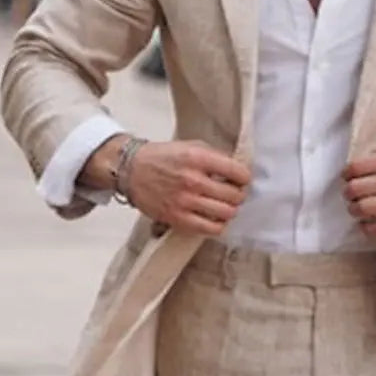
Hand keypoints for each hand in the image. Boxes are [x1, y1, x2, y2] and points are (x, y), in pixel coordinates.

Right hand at [86, 139, 251, 235]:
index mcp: (198, 158)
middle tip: (233, 194)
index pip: (238, 172)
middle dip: (238, 195)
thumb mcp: (190, 146)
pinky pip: (211, 229)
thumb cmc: (162, 158)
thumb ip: (214, 157)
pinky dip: (219, 225)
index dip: (244, 178)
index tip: (241, 180)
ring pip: (226, 214)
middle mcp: (193, 180)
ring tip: (224, 206)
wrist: (131, 170)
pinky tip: (215, 218)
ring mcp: (185, 201)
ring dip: (230, 210)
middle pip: (235, 196)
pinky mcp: (178, 219)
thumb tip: (238, 171)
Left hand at [343, 135, 375, 236]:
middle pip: (355, 190)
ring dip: (354, 209)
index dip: (347, 173)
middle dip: (348, 192)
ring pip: (363, 210)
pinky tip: (366, 225)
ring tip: (356, 208)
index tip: (347, 176)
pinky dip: (367, 228)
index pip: (356, 168)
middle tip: (351, 193)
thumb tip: (364, 160)